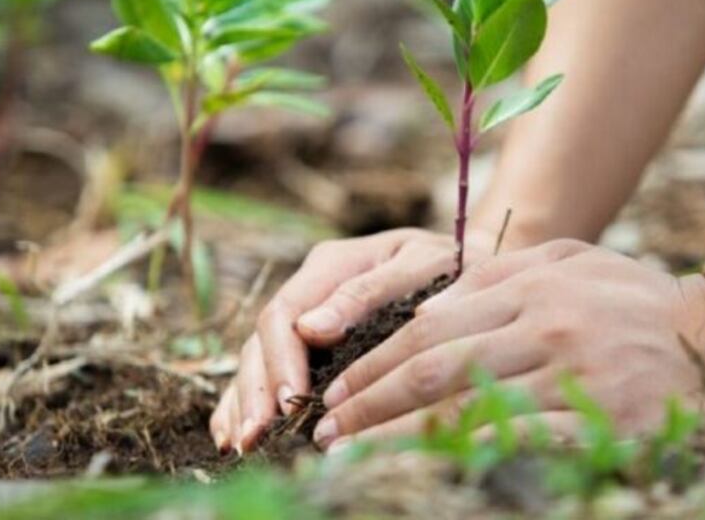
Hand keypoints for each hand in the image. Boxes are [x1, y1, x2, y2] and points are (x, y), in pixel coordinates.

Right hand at [210, 227, 497, 452]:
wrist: (470, 261)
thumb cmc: (451, 266)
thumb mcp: (419, 267)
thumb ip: (367, 293)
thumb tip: (311, 329)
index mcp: (332, 264)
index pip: (286, 313)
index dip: (281, 361)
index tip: (290, 402)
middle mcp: (311, 288)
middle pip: (264, 339)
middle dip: (257, 390)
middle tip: (256, 436)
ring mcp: (308, 313)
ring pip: (258, 356)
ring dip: (245, 400)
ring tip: (241, 443)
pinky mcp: (312, 339)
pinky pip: (269, 368)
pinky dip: (248, 399)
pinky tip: (234, 432)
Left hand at [310, 239, 704, 450]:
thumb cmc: (639, 299)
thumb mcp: (571, 261)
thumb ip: (501, 276)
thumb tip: (428, 306)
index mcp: (531, 283)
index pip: (429, 326)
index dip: (374, 363)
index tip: (336, 391)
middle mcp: (545, 323)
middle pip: (433, 367)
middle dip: (368, 403)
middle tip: (325, 431)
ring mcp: (573, 372)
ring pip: (464, 409)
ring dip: (397, 438)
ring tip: (351, 458)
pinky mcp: (602, 419)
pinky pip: (517, 444)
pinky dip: (462, 459)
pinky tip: (429, 473)